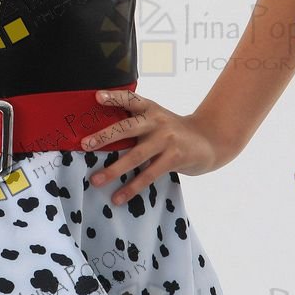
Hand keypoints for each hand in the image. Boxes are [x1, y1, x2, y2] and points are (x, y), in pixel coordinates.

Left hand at [78, 89, 233, 205]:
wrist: (209, 140)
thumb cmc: (173, 132)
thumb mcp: (157, 120)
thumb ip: (137, 124)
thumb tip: (101, 138)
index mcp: (150, 108)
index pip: (130, 99)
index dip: (114, 97)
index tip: (96, 97)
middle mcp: (157, 121)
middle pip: (127, 127)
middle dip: (105, 137)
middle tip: (84, 145)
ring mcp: (167, 140)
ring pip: (136, 156)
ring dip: (114, 170)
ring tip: (95, 180)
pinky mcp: (174, 158)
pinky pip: (149, 175)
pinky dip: (132, 188)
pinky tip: (119, 197)